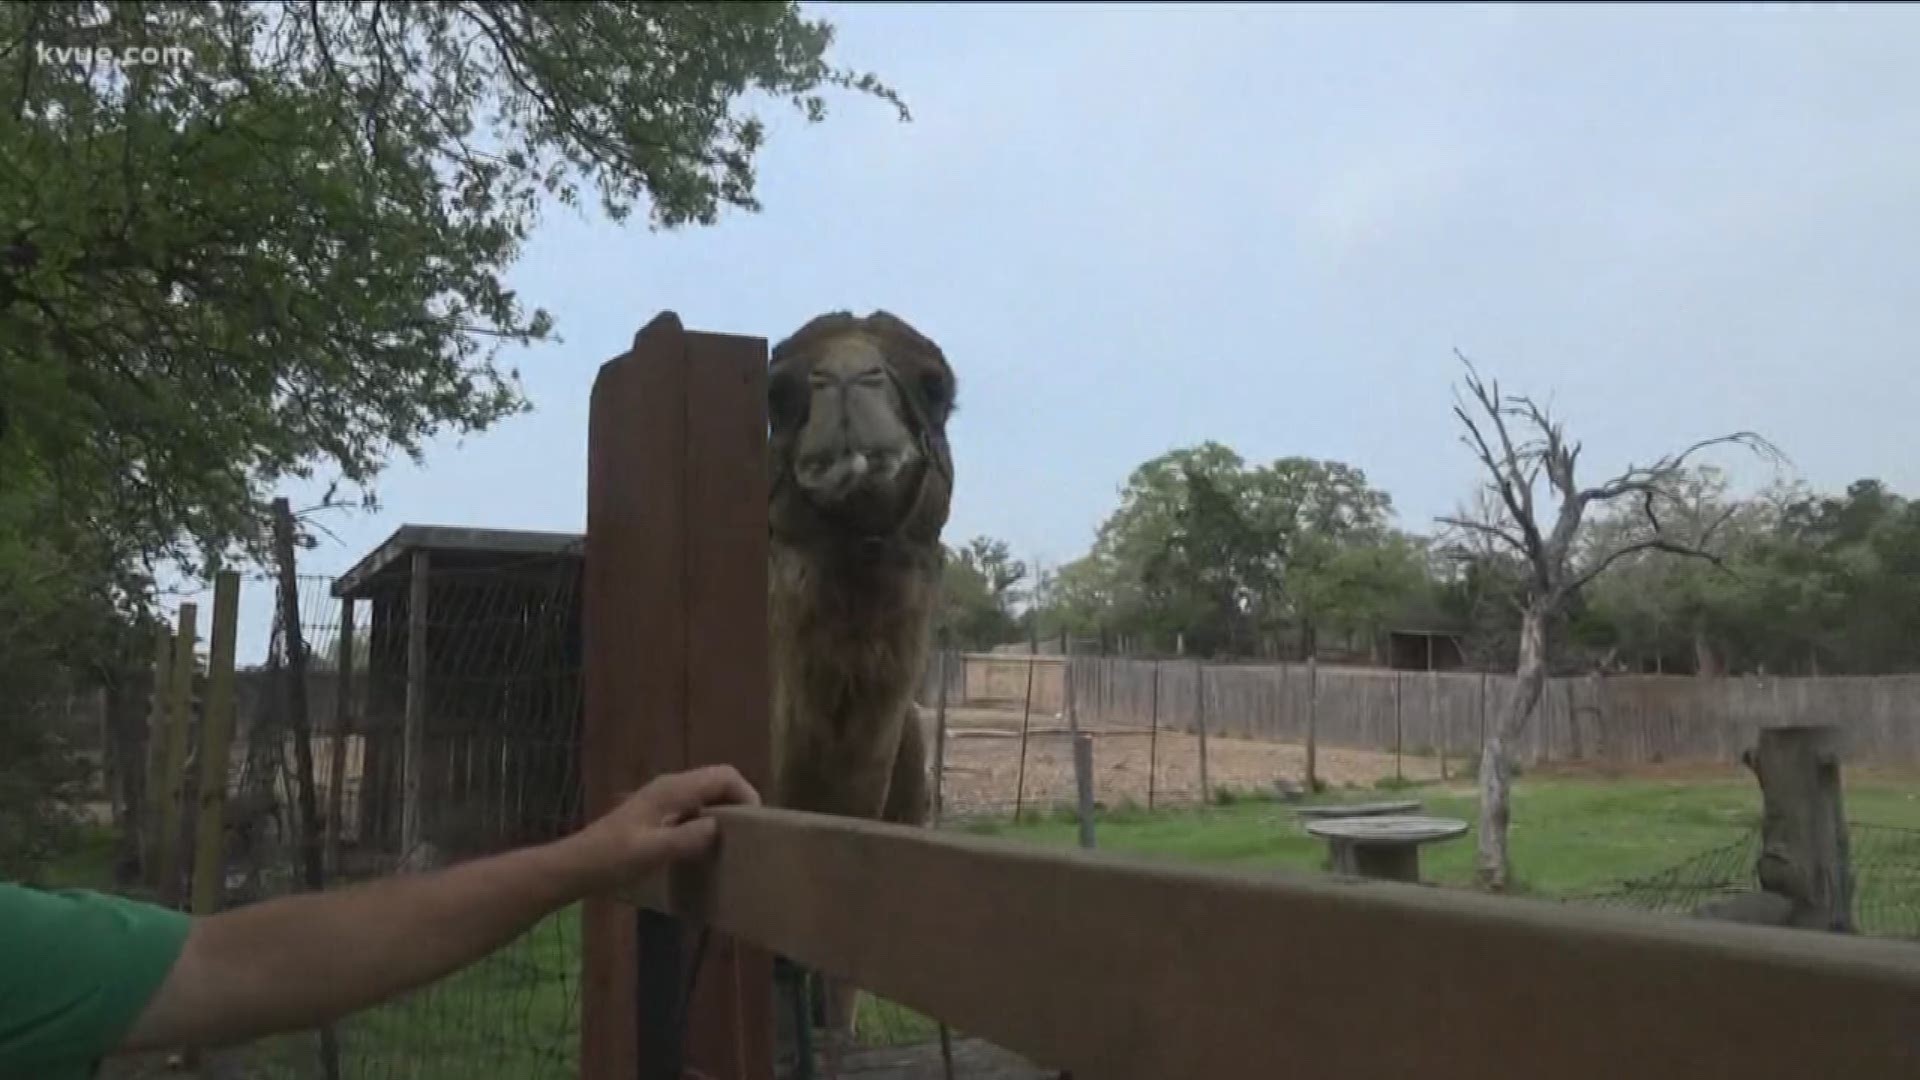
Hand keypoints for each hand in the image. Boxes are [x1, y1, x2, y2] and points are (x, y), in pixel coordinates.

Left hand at [566, 764, 760, 891]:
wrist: (576, 866)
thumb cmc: (612, 860)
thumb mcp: (653, 852)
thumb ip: (689, 838)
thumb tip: (720, 826)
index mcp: (672, 790)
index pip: (724, 775)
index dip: (746, 793)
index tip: (755, 825)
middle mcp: (670, 787)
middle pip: (717, 782)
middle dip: (738, 803)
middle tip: (748, 837)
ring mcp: (662, 798)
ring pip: (706, 795)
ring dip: (723, 813)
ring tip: (731, 844)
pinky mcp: (657, 813)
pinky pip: (693, 808)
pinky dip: (706, 821)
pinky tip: (704, 848)